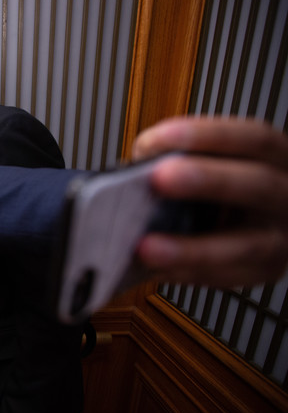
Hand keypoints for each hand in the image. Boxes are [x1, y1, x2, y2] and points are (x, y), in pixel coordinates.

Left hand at [133, 116, 287, 285]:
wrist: (232, 228)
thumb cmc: (210, 190)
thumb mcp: (202, 164)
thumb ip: (176, 159)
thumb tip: (140, 164)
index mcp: (273, 157)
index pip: (252, 138)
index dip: (206, 136)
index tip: (157, 139)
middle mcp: (284, 194)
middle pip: (258, 185)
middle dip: (208, 180)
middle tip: (158, 179)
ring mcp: (280, 235)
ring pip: (246, 246)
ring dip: (191, 247)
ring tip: (146, 247)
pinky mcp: (265, 270)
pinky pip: (228, 276)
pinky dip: (189, 271)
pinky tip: (158, 268)